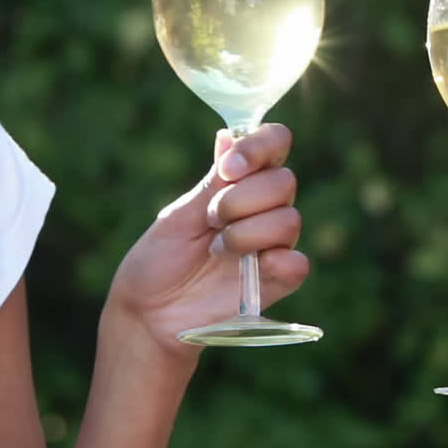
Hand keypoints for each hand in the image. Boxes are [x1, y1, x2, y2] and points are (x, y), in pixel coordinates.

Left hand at [102, 123, 309, 363]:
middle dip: (241, 199)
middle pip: (284, 182)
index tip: (227, 170)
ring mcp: (272, 244)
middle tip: (210, 220)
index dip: (259, 148)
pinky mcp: (276, 281)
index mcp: (241, 181)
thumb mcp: (178, 215)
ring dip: (246, 233)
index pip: (275, 143)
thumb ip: (211, 183)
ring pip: (289, 220)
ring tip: (216, 250)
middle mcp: (264, 208)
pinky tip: (251, 266)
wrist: (149, 311)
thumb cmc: (160, 258)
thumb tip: (227, 136)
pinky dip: (279, 261)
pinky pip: (298, 264)